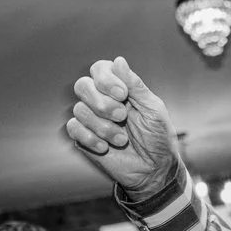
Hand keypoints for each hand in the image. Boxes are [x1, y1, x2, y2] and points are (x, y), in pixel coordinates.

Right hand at [66, 57, 181, 196]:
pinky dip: (90, 138)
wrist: (154, 170)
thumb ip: (135, 85)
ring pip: (79, 110)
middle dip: (102, 103)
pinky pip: (73, 128)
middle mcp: (101, 100)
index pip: (99, 69)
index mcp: (118, 89)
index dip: (106, 79)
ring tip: (122, 140)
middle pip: (82, 86)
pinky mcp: (84, 137)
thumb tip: (119, 61)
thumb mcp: (153, 109)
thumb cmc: (157, 137)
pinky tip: (106, 147)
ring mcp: (91, 119)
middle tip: (122, 117)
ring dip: (103, 126)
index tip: (123, 94)